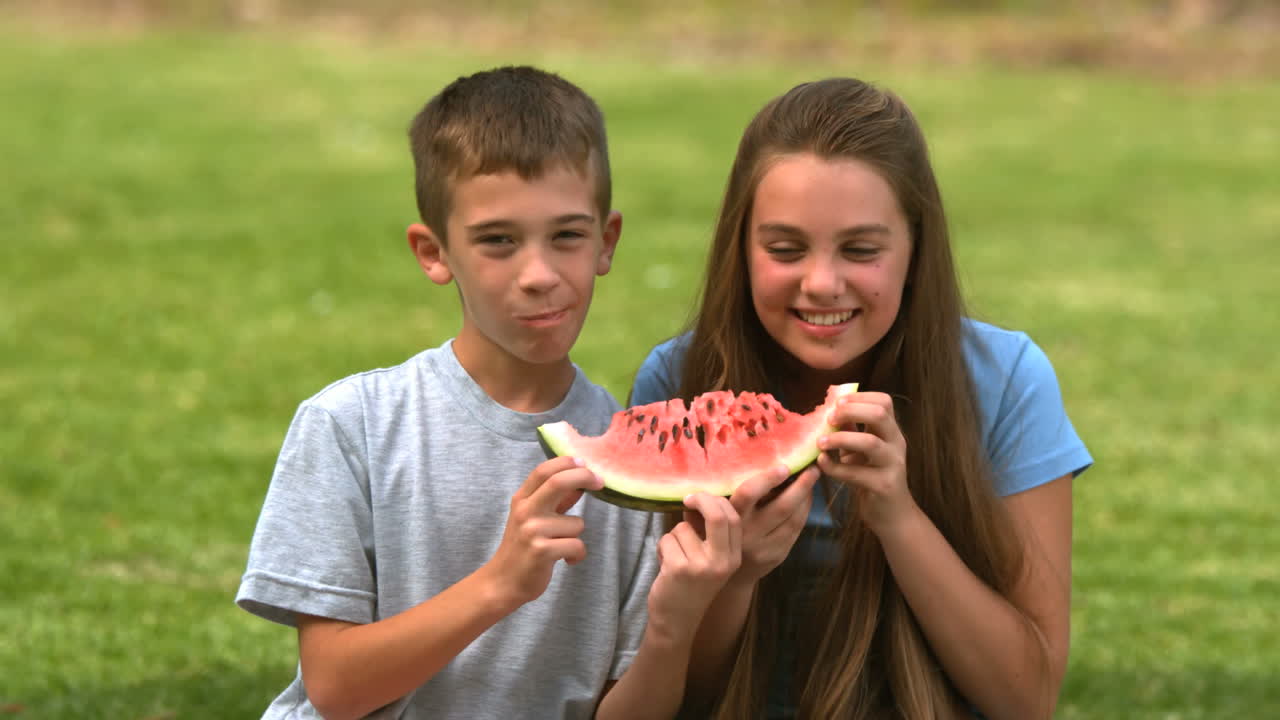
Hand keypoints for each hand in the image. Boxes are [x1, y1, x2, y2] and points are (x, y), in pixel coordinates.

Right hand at [484, 456, 602, 606]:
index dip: (566, 462)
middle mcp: (525, 511)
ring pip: (577, 523)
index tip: (584, 464)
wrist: (503, 582)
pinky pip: (577, 545)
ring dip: (576, 536)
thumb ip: (554, 501)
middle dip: (585, 477)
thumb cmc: (522, 548)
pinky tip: (565, 560)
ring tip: (560, 547)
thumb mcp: (532, 518)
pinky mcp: (542, 551)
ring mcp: (532, 531)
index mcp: (522, 500)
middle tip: (600, 482)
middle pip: (559, 482)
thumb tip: (579, 483)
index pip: (543, 470)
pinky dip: (577, 555)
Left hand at [646, 493, 741, 641]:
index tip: (700, 498)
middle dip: (700, 500)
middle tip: (687, 500)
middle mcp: (722, 562)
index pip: (733, 518)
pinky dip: (661, 548)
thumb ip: (709, 535)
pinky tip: (665, 566)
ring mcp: (701, 566)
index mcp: (733, 558)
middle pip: (716, 516)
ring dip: (672, 538)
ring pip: (683, 528)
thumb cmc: (691, 586)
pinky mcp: (679, 568)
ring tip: (674, 557)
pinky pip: (666, 540)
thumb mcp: (710, 562)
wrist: (677, 621)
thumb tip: (698, 500)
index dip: (717, 501)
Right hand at [726, 463, 819, 586]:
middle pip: (781, 507)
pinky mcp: (777, 555)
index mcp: (730, 516)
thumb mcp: (713, 512)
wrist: (721, 571)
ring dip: (806, 497)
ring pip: (793, 519)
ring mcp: (764, 547)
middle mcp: (747, 533)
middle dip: (801, 486)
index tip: (784, 466)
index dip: (768, 479)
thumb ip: (726, 495)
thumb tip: (752, 462)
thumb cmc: (717, 530)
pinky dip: (804, 512)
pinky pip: (795, 531)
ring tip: (812, 479)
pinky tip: (806, 499)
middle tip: (812, 468)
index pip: (748, 494)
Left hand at [816, 391, 913, 535]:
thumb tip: (828, 410)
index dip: (860, 397)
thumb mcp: (859, 450)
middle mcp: (896, 443)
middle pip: (880, 414)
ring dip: (840, 439)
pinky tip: (821, 463)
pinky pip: (856, 472)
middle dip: (851, 411)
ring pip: (870, 442)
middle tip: (828, 418)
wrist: (890, 514)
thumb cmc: (871, 477)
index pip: (884, 401)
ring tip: (820, 442)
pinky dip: (835, 467)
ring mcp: (893, 464)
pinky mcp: (884, 485)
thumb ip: (849, 430)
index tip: (837, 402)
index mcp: (891, 431)